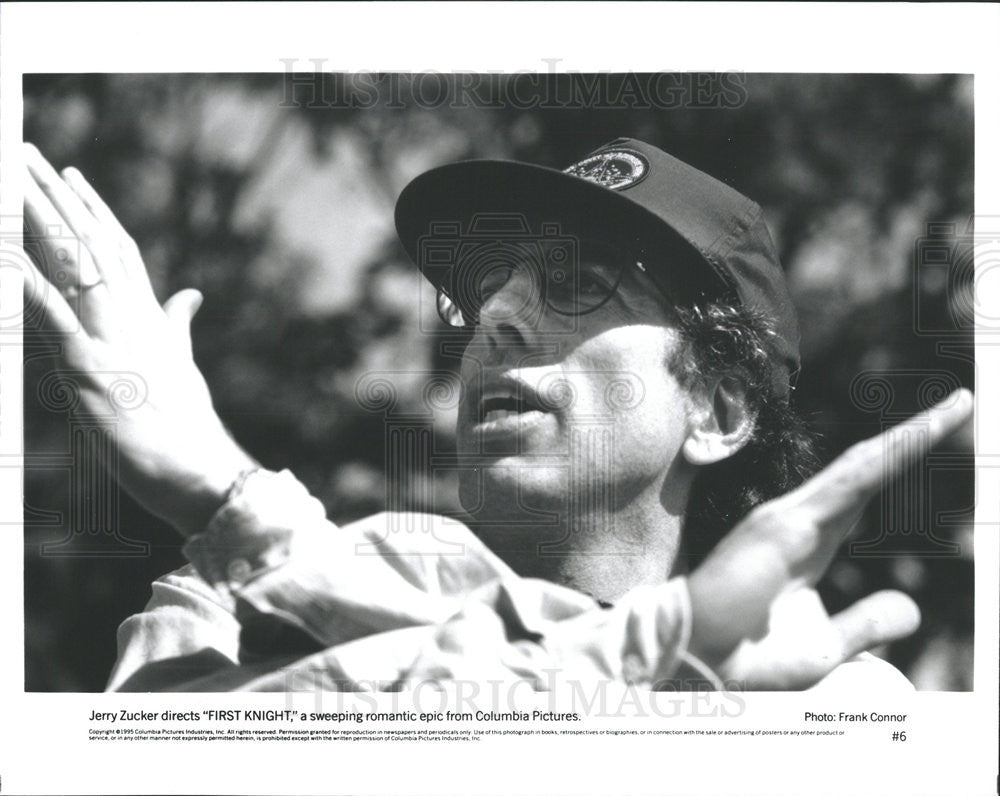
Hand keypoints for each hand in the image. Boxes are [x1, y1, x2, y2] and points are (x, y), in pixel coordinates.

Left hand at [22, 143, 256, 534]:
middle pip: (90, 243)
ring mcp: (111, 339)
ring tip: (13, 179)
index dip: (93, 209)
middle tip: (26, 153)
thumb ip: (177, 324)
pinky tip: (10, 257)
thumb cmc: (186, 424)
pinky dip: (31, 287)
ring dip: (39, 219)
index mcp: (149, 316)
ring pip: (73, 265)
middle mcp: (131, 317)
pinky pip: (55, 320)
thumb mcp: (181, 365)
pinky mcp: (90, 369)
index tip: (69, 174)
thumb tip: (188, 294)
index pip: (119, 250)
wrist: (196, 468)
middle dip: (56, 197)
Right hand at [686, 388, 972, 683]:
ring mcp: (792, 516)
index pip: (868, 491)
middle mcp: (803, 519)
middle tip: (963, 400)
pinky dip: (888, 457)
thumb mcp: (827, 647)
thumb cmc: (750, 657)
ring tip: (958, 406)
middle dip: (918, 434)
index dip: (902, 461)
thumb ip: (868, 623)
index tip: (943, 432)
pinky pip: (849, 483)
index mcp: (813, 542)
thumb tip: (911, 605)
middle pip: (872, 467)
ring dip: (913, 435)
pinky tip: (920, 436)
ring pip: (865, 465)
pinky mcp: (784, 524)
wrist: (697, 666)